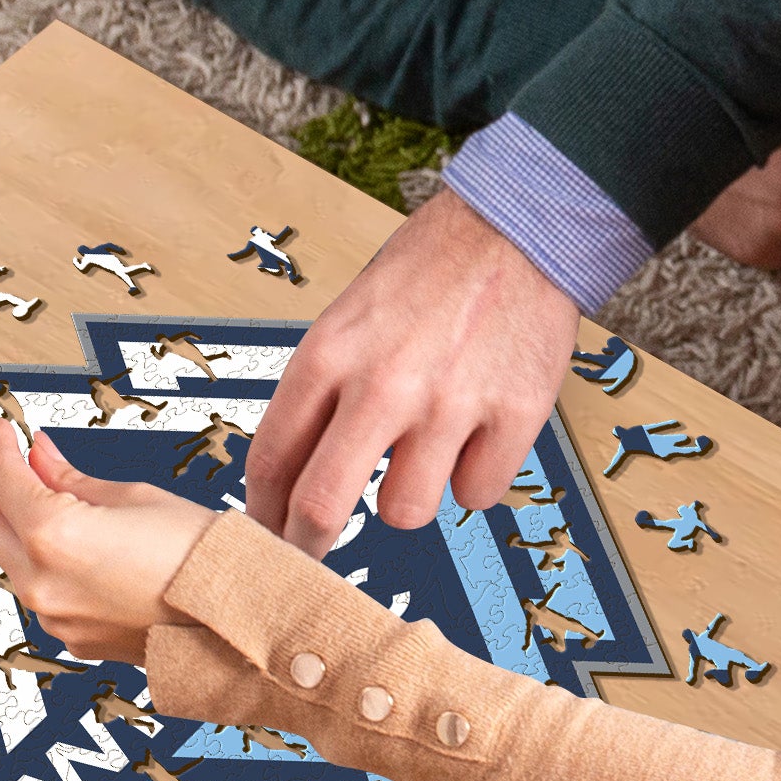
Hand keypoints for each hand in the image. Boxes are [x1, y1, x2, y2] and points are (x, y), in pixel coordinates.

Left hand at [0, 420, 216, 662]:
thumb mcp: (134, 496)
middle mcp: (41, 583)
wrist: (234, 616)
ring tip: (70, 506)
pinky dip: (51, 563)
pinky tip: (88, 548)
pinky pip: (43, 591)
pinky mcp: (71, 637)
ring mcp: (53, 617)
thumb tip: (40, 457)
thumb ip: (71, 479)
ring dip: (26, 528)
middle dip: (1, 487)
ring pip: (13, 560)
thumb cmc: (197, 553)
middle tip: (28, 463)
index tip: (3, 430)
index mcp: (54, 536)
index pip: (3, 479)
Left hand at [245, 182, 582, 552]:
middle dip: (308, 545)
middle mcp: (383, 384)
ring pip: (405, 512)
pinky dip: (475, 476)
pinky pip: (478, 494)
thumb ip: (325, 389)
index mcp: (330, 354)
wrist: (518, 226)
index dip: (263, 513)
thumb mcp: (351, 316)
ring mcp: (450, 404)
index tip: (268, 531)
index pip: (272, 461)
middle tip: (314, 553)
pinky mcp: (514, 416)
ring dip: (408, 495)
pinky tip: (477, 435)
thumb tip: (298, 472)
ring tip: (425, 453)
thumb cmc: (431, 268)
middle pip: (321, 507)